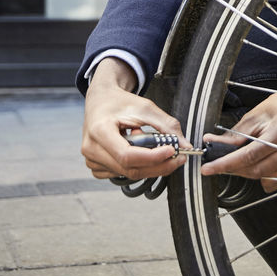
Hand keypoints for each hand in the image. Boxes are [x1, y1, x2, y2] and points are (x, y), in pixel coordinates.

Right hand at [80, 58, 190, 180]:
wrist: (102, 100)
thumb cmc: (120, 102)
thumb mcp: (145, 107)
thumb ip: (166, 126)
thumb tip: (185, 145)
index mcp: (99, 130)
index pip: (127, 155)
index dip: (152, 157)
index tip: (171, 150)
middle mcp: (91, 149)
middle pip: (130, 169)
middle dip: (158, 165)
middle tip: (177, 156)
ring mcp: (92, 161)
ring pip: (129, 174)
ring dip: (148, 164)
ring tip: (147, 141)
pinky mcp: (97, 168)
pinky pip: (123, 174)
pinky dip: (138, 165)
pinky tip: (137, 149)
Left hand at [200, 91, 276, 192]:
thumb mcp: (254, 116)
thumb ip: (234, 134)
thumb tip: (212, 143)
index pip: (249, 156)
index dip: (226, 164)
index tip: (208, 169)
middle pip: (257, 171)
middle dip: (236, 169)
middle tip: (225, 163)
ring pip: (266, 179)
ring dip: (252, 171)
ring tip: (253, 155)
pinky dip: (267, 175)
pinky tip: (267, 160)